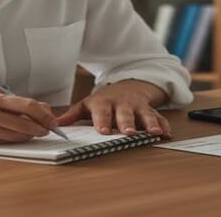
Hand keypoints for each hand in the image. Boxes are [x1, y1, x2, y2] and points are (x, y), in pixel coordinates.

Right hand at [0, 93, 58, 143]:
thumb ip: (13, 105)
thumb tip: (40, 109)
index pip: (24, 104)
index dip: (42, 113)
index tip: (51, 119)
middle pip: (21, 121)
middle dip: (39, 128)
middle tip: (48, 130)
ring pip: (12, 135)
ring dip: (27, 136)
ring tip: (35, 134)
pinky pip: (0, 142)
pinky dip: (13, 141)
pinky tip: (18, 138)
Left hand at [56, 80, 170, 136]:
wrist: (128, 85)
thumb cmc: (105, 100)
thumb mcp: (87, 104)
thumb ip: (72, 115)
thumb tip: (54, 124)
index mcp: (104, 103)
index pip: (102, 112)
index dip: (103, 121)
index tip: (104, 131)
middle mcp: (122, 104)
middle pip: (125, 114)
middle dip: (127, 123)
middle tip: (128, 133)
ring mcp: (138, 107)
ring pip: (145, 115)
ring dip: (149, 124)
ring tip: (154, 133)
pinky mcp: (150, 110)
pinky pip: (159, 118)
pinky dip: (164, 126)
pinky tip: (166, 135)